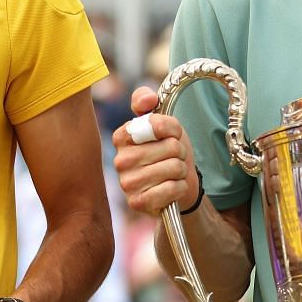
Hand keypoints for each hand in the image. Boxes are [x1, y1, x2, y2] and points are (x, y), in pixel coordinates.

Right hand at [111, 85, 200, 216]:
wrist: (178, 183)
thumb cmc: (168, 151)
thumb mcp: (162, 122)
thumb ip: (148, 101)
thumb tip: (148, 99)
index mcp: (122, 136)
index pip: (156, 124)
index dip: (172, 130)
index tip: (171, 136)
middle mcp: (120, 160)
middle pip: (170, 147)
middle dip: (180, 152)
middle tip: (174, 157)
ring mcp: (126, 183)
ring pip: (173, 168)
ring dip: (181, 171)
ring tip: (173, 173)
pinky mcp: (136, 203)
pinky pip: (170, 189)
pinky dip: (179, 188)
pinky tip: (172, 188)